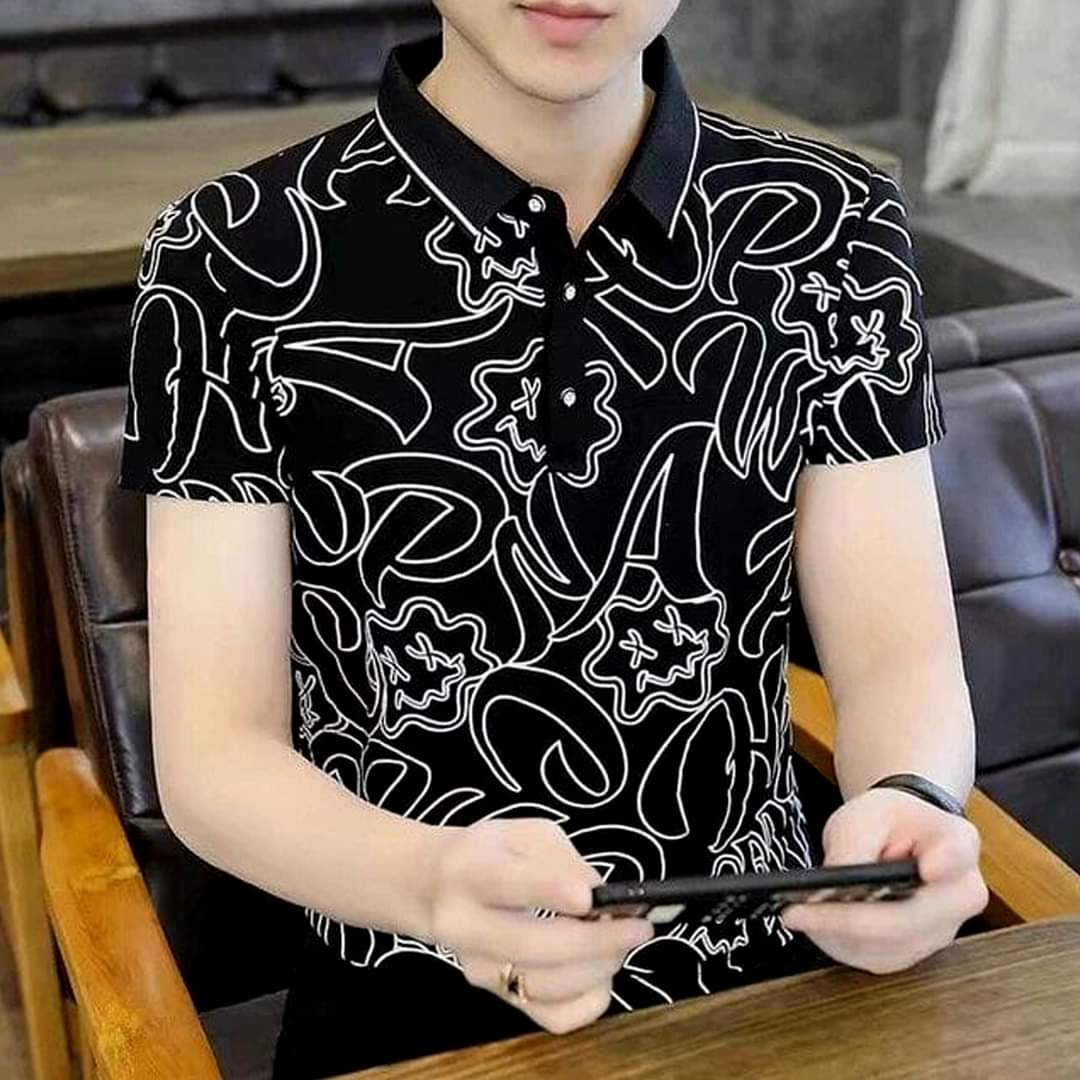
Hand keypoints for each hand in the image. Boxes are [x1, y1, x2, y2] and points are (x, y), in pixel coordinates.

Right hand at [425, 818, 653, 1032]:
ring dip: (598, 967)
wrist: (432, 887)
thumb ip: (562, 859)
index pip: (509, 885)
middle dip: (596, 940)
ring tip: (622, 941)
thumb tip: (602, 896)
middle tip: (638, 927)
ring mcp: (478, 969)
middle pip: (533, 945)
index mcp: (469, 871)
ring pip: (546, 986)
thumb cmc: (488, 853)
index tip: (590, 897)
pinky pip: (552, 1017)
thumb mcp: (522, 833)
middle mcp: (465, 926)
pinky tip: (600, 972)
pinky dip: (589, 1000)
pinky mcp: (497, 996)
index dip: (552, 892)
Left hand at [780, 787, 988, 973]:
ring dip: (840, 938)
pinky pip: (880, 958)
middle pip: (907, 918)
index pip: (956, 854)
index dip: (946, 863)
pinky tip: (816, 928)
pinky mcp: (919, 950)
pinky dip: (845, 946)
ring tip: (799, 918)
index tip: (929, 868)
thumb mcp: (865, 814)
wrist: (902, 835)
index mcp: (957, 843)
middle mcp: (961, 894)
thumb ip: (855, 845)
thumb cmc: (887, 820)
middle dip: (847, 919)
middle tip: (797, 912)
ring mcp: (944, 929)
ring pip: (890, 947)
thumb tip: (834, 882)